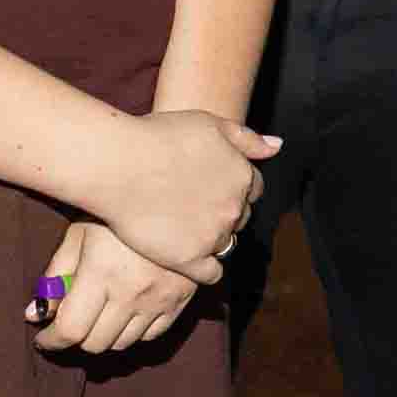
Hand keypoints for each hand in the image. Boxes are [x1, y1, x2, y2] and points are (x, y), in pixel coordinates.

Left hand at [29, 220, 202, 355]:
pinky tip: (125, 312)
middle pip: (95, 343)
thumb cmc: (120, 211)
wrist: (178, 198)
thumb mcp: (80, 233)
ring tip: (98, 316)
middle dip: (76, 337)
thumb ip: (56, 275)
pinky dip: (132, 332)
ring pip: (122, 343)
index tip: (44, 337)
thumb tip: (35, 314)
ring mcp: (159, 299)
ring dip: (104, 336)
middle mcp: (132, 292)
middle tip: (71, 322)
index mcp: (102, 273)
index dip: (51, 340)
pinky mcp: (180, 300)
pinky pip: (150, 335)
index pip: (70, 329)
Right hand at [90, 107, 278, 282]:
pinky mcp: (189, 258)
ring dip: (212, 239)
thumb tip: (276, 146)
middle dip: (222, 213)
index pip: (252, 190)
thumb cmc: (159, 137)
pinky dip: (205, 269)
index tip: (211, 189)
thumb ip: (246, 138)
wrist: (119, 164)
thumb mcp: (210, 123)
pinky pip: (210, 273)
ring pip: (225, 244)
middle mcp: (234, 207)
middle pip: (239, 217)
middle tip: (194, 209)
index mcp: (242, 175)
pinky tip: (189, 260)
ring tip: (186, 232)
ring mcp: (213, 235)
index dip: (232, 189)